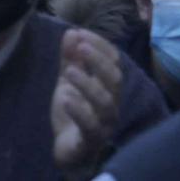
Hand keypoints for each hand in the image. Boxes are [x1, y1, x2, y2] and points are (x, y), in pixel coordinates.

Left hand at [50, 28, 122, 174]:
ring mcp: (104, 122)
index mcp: (107, 86)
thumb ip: (70, 59)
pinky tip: (65, 97)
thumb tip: (72, 32)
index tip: (81, 33)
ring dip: (87, 84)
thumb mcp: (68, 81)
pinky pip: (91, 126)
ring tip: (69, 72)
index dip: (100, 46)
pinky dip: (79, 110)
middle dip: (99, 61)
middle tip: (81, 47)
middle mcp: (111, 103)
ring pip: (105, 102)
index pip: (114, 62)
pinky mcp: (91, 139)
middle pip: (115, 80)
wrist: (68, 148)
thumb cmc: (74, 111)